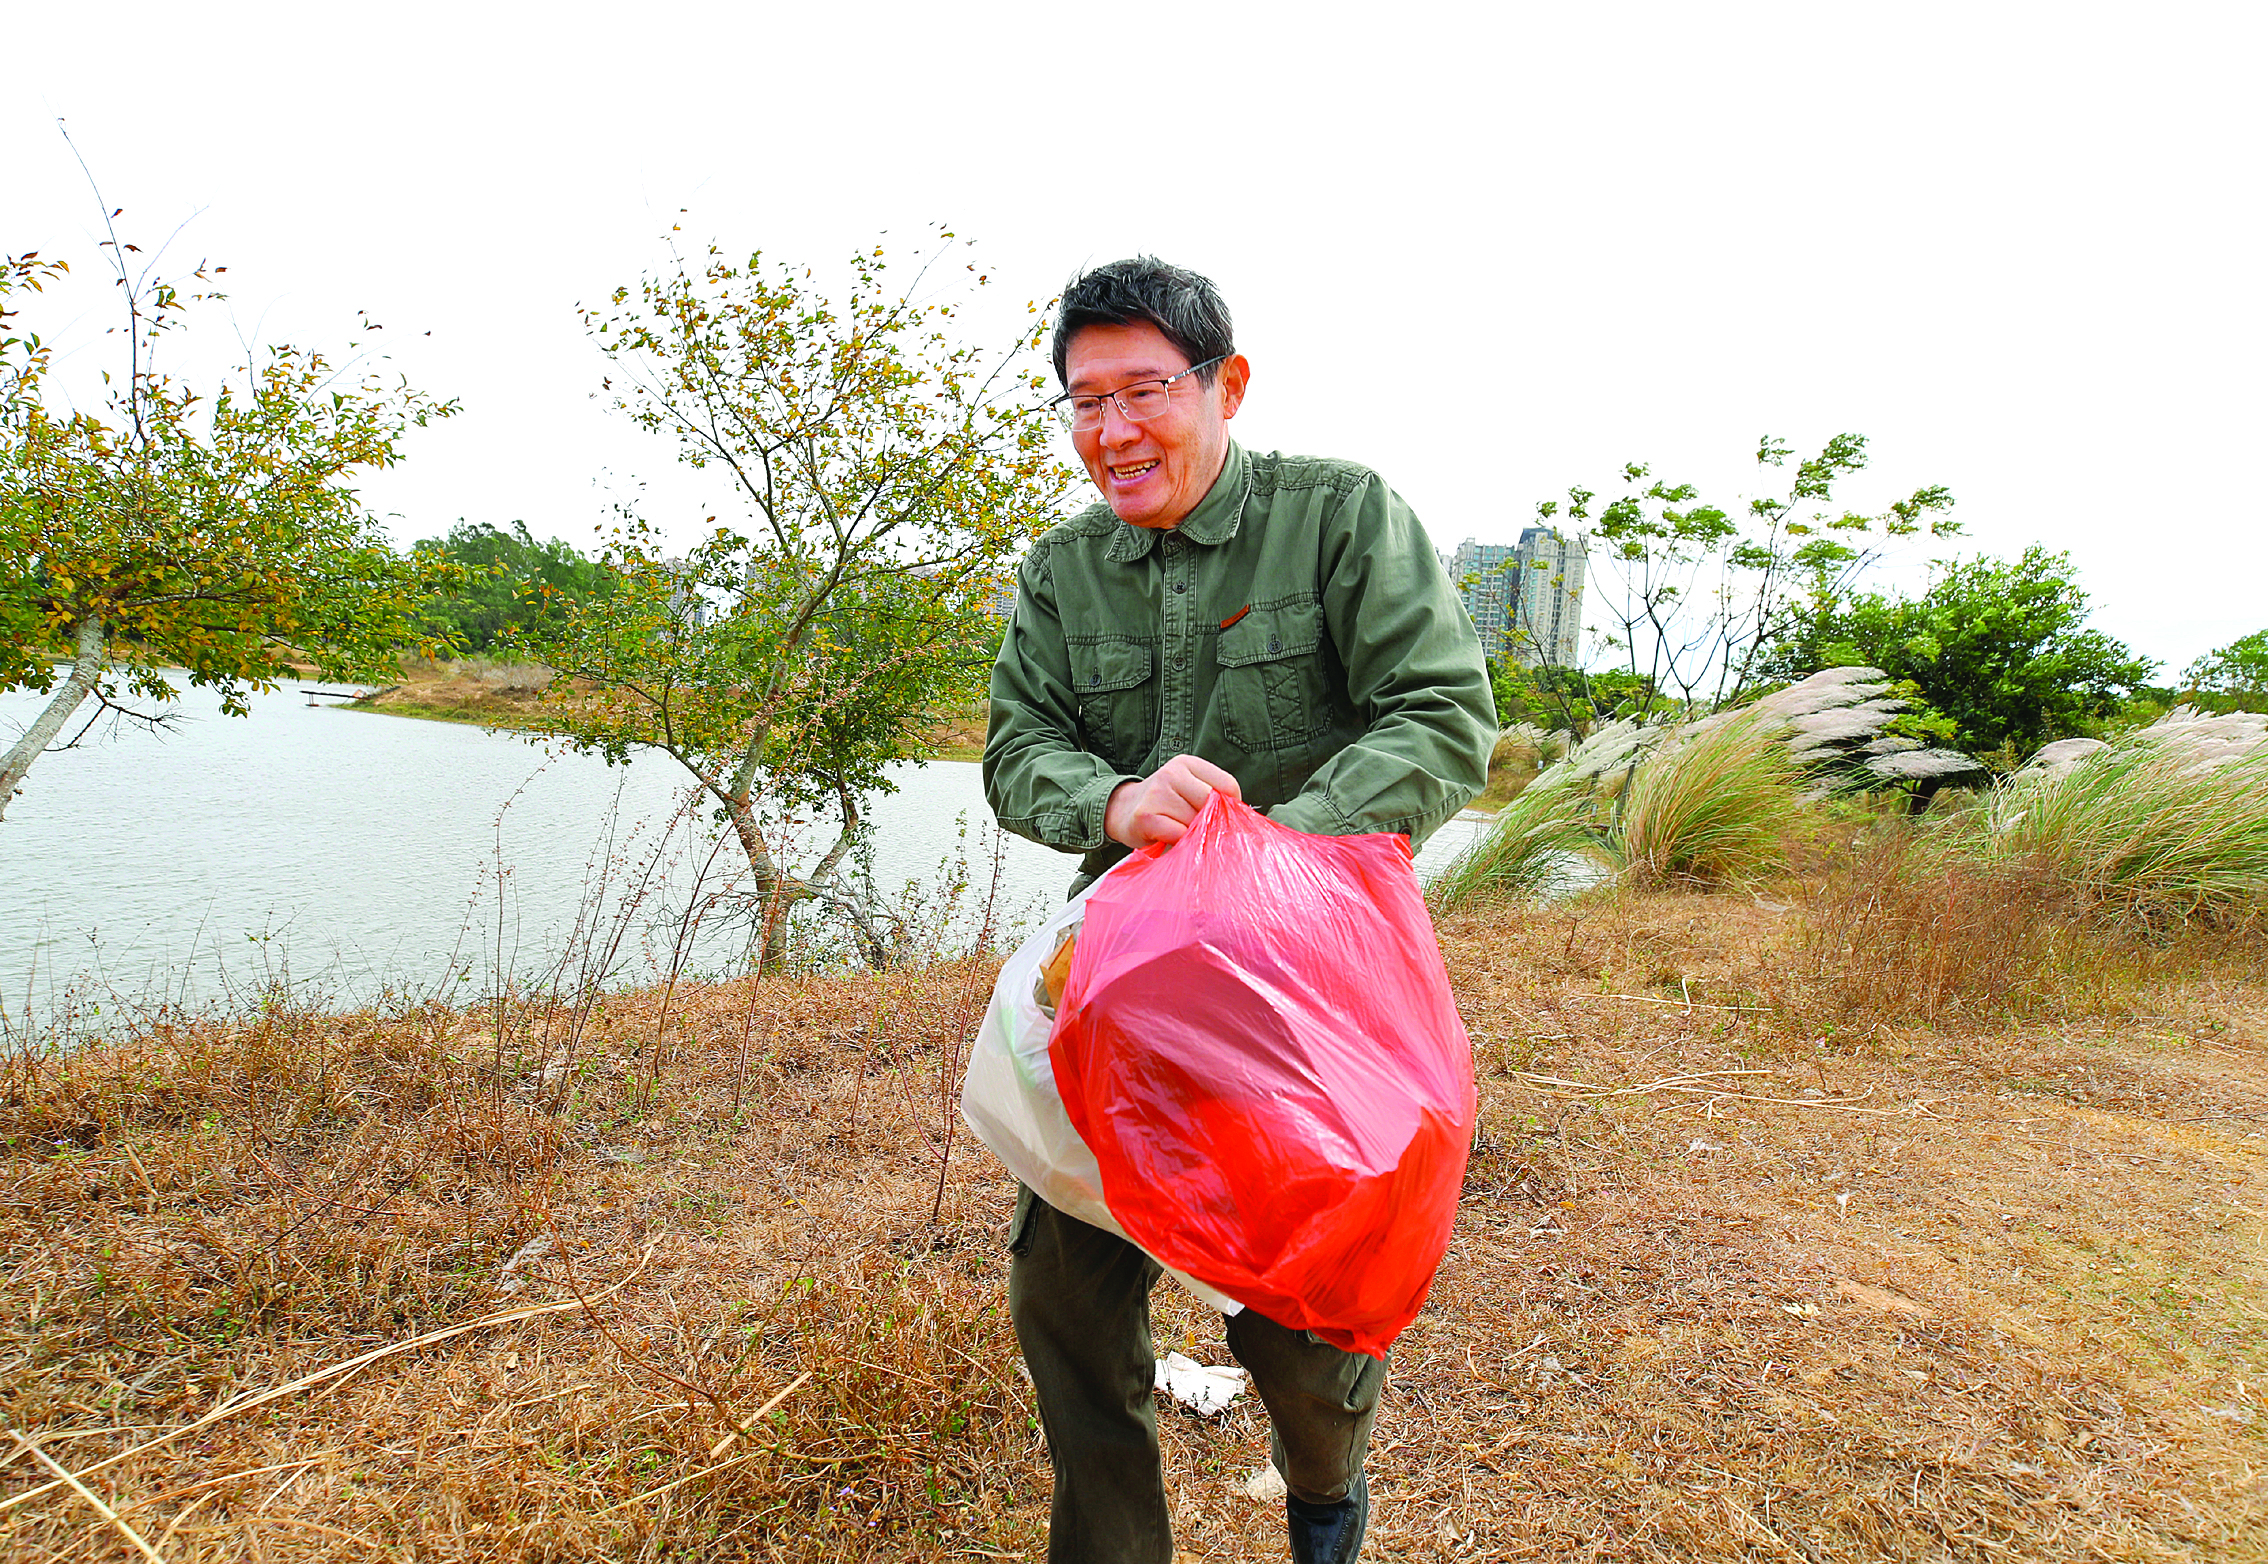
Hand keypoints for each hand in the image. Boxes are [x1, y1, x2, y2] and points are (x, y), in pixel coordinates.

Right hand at [1104, 754, 1240, 848]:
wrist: (1121, 811)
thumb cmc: (1163, 804)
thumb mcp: (1187, 789)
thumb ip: (1211, 797)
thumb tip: (1236, 819)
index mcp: (1187, 763)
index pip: (1227, 784)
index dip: (1229, 807)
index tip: (1219, 817)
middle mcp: (1172, 773)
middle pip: (1212, 803)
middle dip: (1210, 822)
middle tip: (1198, 829)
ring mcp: (1157, 793)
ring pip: (1196, 821)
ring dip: (1193, 834)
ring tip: (1179, 831)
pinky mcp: (1145, 816)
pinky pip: (1178, 834)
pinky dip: (1179, 842)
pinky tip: (1169, 837)